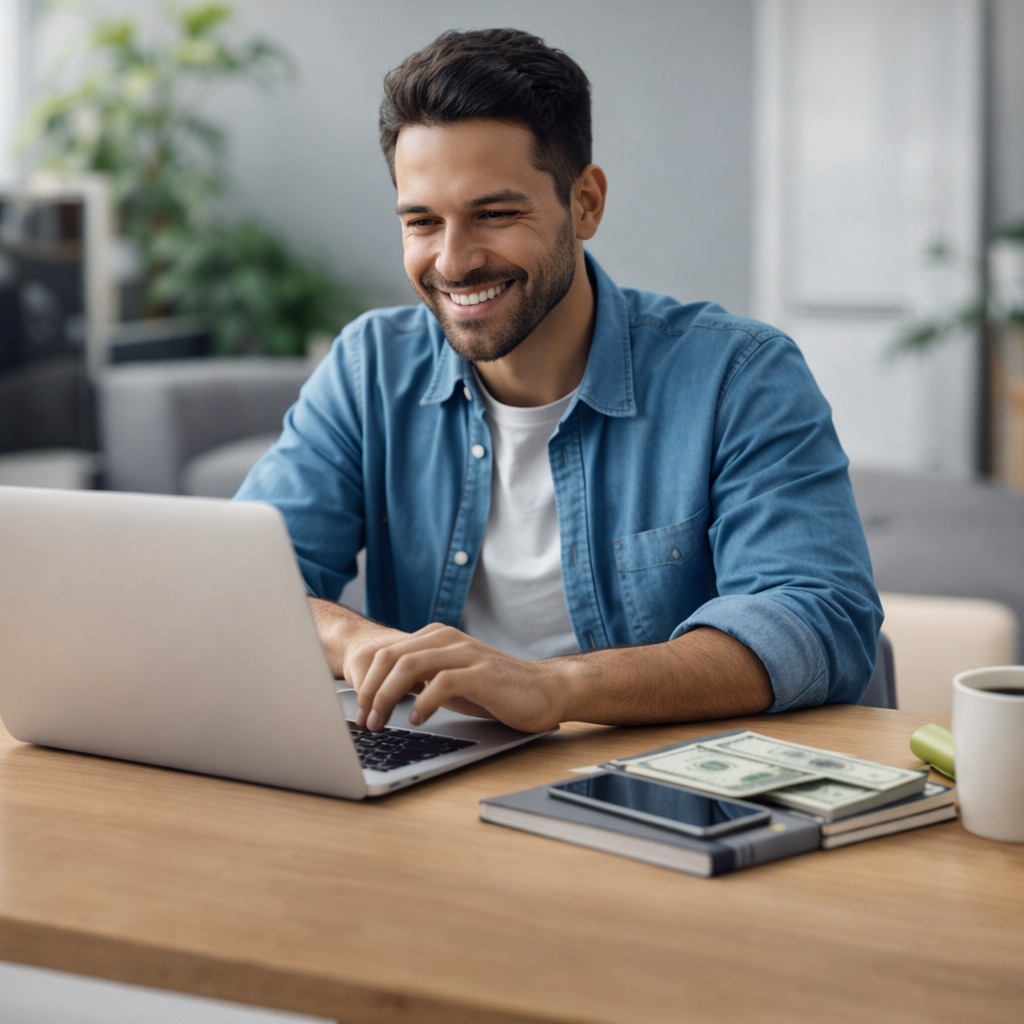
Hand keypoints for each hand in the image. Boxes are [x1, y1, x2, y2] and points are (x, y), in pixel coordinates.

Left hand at [350, 623, 565, 733]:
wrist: (545, 691)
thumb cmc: (495, 690)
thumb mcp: (450, 681)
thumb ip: (421, 678)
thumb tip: (381, 696)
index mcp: (437, 637)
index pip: (387, 654)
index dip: (366, 683)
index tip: (359, 712)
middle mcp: (448, 639)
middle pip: (391, 658)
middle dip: (370, 692)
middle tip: (365, 721)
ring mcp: (466, 654)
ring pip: (410, 666)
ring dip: (388, 697)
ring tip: (382, 722)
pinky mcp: (483, 674)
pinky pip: (442, 683)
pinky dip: (423, 703)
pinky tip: (418, 720)